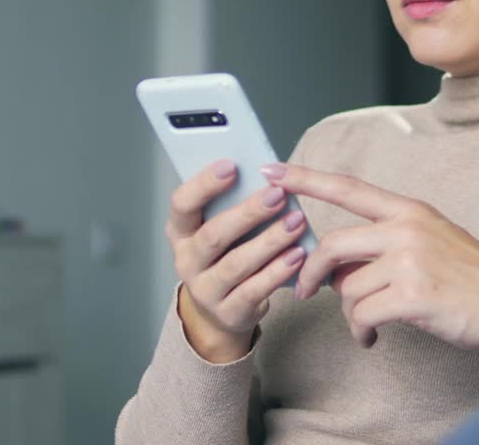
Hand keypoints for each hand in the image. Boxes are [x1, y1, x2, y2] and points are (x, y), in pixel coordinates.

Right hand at [167, 159, 309, 362]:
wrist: (222, 310)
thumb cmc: (227, 254)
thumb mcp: (222, 229)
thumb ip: (233, 204)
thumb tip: (267, 173)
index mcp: (180, 232)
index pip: (181, 204)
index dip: (204, 184)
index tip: (231, 165)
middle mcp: (186, 261)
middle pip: (213, 235)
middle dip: (247, 213)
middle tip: (277, 194)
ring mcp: (205, 290)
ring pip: (236, 264)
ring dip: (269, 241)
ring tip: (296, 222)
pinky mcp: (228, 313)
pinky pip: (254, 290)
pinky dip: (278, 271)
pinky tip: (298, 255)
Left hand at [261, 163, 478, 351]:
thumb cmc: (472, 277)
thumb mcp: (427, 243)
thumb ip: (382, 246)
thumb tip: (337, 268)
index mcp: (408, 210)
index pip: (347, 188)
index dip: (305, 179)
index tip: (272, 172)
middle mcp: (406, 228)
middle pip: (333, 245)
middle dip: (310, 273)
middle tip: (305, 292)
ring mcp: (410, 260)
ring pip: (347, 288)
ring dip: (349, 314)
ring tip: (367, 324)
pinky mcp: (414, 294)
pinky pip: (362, 313)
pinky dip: (361, 330)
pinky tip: (374, 336)